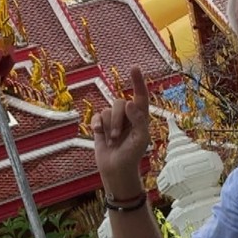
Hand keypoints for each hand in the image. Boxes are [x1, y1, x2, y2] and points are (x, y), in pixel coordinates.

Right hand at [91, 67, 152, 187]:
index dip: (137, 81)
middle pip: (119, 103)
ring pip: (107, 110)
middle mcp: (127, 115)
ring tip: (112, 140)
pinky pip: (97, 115)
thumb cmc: (132, 155)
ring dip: (108, 127)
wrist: (116, 169)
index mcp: (140, 116)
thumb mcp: (141, 139)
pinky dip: (97, 124)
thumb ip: (138, 120)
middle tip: (117, 137)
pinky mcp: (101, 125)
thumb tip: (129, 103)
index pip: (140, 95)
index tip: (134, 68)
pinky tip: (98, 133)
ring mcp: (113, 120)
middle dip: (117, 120)